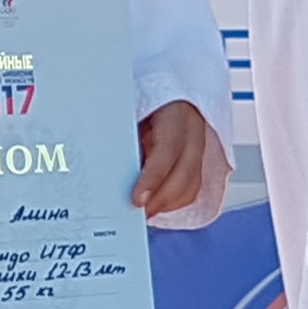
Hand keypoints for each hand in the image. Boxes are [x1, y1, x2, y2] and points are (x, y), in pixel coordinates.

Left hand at [135, 100, 226, 221]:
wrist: (162, 95)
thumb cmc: (141, 102)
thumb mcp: (131, 113)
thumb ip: (125, 138)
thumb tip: (108, 167)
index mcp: (176, 112)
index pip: (169, 149)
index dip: (153, 177)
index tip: (137, 199)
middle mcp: (193, 130)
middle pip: (186, 173)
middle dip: (161, 199)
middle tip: (138, 212)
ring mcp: (199, 145)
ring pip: (192, 184)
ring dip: (168, 204)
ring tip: (144, 212)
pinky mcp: (198, 159)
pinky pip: (192, 187)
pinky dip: (174, 201)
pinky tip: (156, 204)